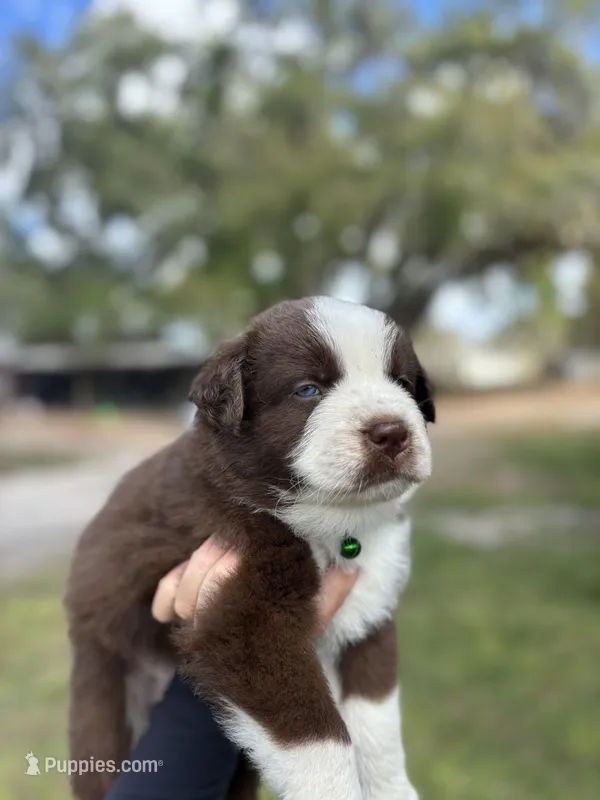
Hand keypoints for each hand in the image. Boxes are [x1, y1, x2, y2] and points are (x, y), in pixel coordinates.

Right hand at [152, 536, 358, 629]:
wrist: (263, 666)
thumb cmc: (291, 637)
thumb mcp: (312, 619)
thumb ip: (329, 595)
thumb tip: (353, 568)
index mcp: (268, 555)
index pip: (241, 545)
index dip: (222, 566)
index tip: (220, 594)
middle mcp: (238, 555)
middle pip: (209, 558)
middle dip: (200, 585)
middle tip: (195, 611)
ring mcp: (212, 570)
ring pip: (188, 569)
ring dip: (182, 591)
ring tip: (185, 615)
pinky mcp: (190, 585)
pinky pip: (170, 580)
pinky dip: (164, 594)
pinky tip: (160, 614)